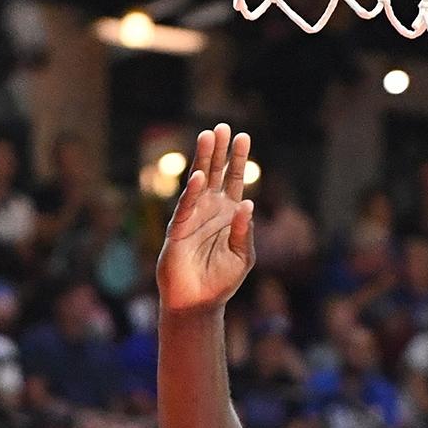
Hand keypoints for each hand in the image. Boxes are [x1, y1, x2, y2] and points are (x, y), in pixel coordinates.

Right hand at [157, 123, 255, 312]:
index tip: (244, 136)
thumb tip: (247, 206)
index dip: (239, 160)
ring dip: (204, 160)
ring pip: (199, 183)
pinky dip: (194, 192)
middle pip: (217, 174)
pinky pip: (187, 207)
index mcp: (228, 214)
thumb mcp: (243, 256)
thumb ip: (244, 232)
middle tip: (223, 126)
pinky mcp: (179, 230)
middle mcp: (210, 210)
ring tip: (208, 136)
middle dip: (220, 150)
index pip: (235, 181)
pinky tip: (201, 176)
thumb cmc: (221, 280)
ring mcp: (193, 217)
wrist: (199, 302)